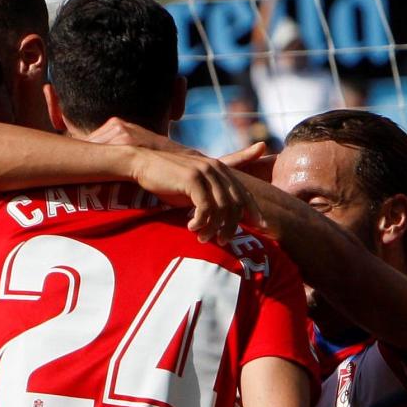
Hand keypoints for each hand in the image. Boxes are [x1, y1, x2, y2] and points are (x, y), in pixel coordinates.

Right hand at [128, 147, 258, 243]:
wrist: (144, 165)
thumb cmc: (169, 180)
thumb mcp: (194, 187)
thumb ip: (211, 198)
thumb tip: (223, 219)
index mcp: (221, 170)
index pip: (244, 193)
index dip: (255, 211)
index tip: (262, 227)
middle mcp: (216, 169)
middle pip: (235, 203)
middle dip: (231, 226)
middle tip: (222, 241)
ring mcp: (205, 172)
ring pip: (221, 208)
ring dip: (213, 228)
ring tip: (203, 238)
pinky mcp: (193, 179)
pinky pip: (205, 207)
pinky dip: (200, 222)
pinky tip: (191, 228)